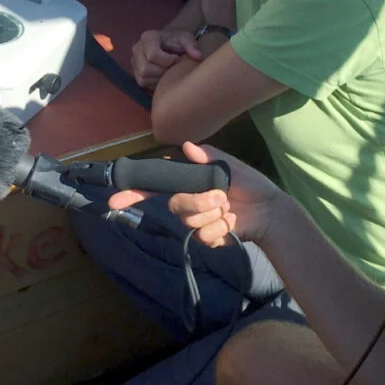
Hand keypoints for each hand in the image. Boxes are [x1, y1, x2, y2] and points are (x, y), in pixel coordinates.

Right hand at [109, 142, 286, 246]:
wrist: (269, 210)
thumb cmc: (249, 183)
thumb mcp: (228, 164)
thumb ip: (207, 156)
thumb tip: (185, 145)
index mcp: (188, 182)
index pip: (155, 187)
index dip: (134, 192)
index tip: (115, 198)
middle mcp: (187, 202)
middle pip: (174, 205)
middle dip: (198, 201)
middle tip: (221, 197)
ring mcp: (195, 222)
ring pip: (189, 220)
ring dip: (213, 213)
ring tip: (229, 209)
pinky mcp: (205, 238)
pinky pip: (203, 235)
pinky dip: (221, 228)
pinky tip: (232, 224)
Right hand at [130, 29, 202, 88]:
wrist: (171, 47)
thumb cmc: (178, 43)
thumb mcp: (186, 39)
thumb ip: (191, 45)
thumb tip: (198, 56)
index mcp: (148, 37)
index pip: (152, 55)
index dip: (167, 61)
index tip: (177, 59)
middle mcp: (137, 48)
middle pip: (146, 69)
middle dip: (163, 71)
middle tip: (173, 67)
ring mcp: (134, 61)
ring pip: (143, 78)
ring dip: (159, 77)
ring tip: (168, 71)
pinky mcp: (135, 73)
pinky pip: (142, 83)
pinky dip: (154, 82)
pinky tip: (163, 76)